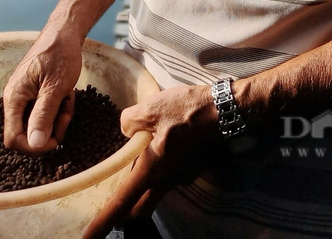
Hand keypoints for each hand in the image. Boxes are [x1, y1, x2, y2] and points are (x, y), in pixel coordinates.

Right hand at [2, 27, 82, 154]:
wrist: (63, 34)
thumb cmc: (59, 54)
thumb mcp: (55, 87)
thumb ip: (43, 116)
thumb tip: (34, 144)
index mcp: (14, 98)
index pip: (13, 139)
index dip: (33, 146)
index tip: (55, 138)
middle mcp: (14, 100)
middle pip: (26, 135)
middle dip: (50, 130)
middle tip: (66, 113)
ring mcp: (24, 97)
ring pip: (37, 125)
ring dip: (56, 119)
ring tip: (67, 100)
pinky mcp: (33, 95)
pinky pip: (43, 114)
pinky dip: (57, 111)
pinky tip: (66, 96)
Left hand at [81, 84, 220, 238]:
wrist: (228, 111)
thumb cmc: (187, 111)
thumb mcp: (150, 108)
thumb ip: (129, 122)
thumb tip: (127, 130)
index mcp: (151, 170)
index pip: (122, 203)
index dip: (103, 223)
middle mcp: (166, 181)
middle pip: (139, 209)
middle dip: (124, 213)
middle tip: (110, 205)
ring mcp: (181, 177)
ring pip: (154, 193)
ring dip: (141, 188)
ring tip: (134, 163)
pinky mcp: (191, 169)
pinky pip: (167, 178)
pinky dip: (157, 171)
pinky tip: (158, 147)